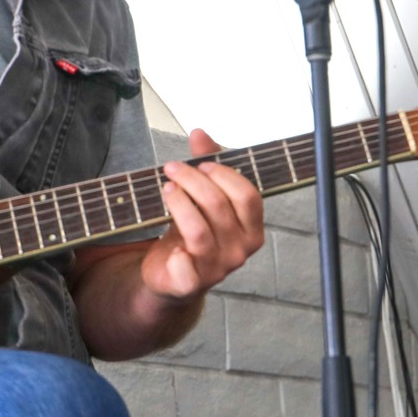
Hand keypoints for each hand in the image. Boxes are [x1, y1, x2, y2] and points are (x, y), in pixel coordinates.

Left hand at [139, 127, 264, 303]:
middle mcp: (239, 251)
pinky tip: (167, 240)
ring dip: (179, 202)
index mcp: (251, 230)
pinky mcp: (190, 283)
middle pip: (219, 207)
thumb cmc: (193, 232)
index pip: (248, 196)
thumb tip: (199, 133)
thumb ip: (206, 165)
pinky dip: (177, 256)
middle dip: (193, 180)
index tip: (201, 164)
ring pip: (199, 230)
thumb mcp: (203, 198)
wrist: (172, 275)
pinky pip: (186, 269)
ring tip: (166, 187)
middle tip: (173, 168)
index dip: (224, 175)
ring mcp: (216, 269)